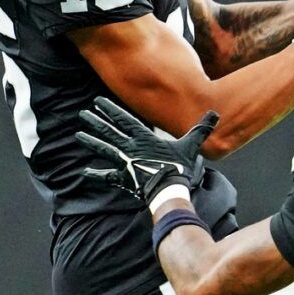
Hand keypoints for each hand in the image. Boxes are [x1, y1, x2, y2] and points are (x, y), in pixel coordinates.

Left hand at [75, 97, 219, 202]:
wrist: (170, 192)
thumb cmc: (180, 168)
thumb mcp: (190, 146)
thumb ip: (199, 129)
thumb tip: (215, 114)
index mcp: (144, 138)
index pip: (124, 120)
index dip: (110, 110)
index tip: (97, 102)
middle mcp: (130, 149)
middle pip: (109, 132)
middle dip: (96, 122)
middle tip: (83, 114)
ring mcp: (125, 164)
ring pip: (104, 150)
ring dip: (91, 142)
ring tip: (78, 134)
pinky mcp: (124, 179)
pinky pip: (107, 176)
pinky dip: (96, 174)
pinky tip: (85, 172)